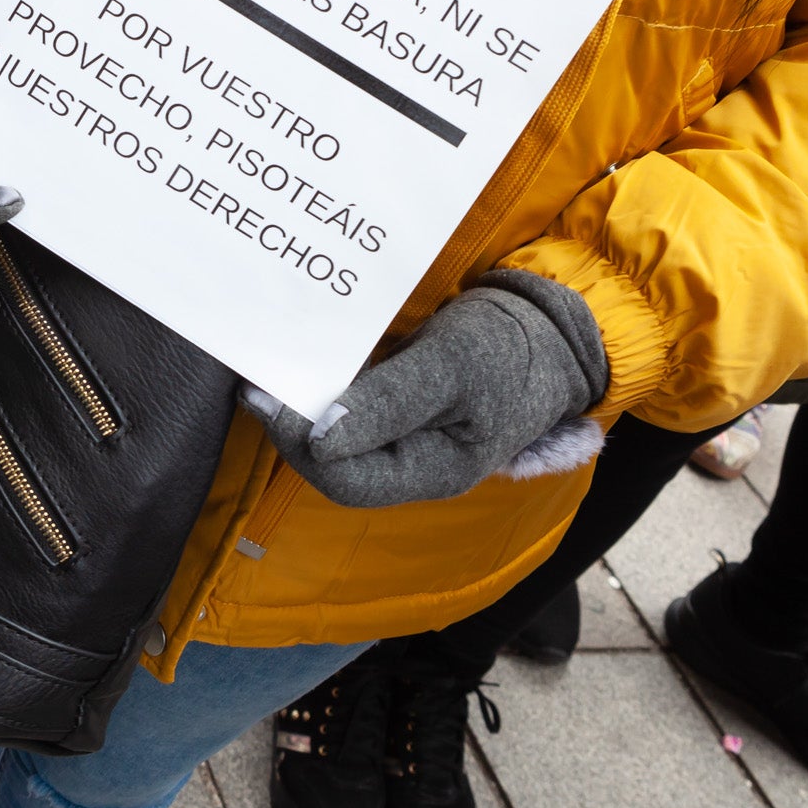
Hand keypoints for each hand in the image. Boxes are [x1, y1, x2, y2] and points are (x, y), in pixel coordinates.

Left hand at [248, 271, 609, 507]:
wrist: (551, 325)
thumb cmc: (511, 348)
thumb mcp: (452, 367)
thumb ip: (389, 403)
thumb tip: (320, 436)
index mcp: (433, 471)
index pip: (347, 481)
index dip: (300, 445)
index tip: (269, 397)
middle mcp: (412, 462)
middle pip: (332, 463)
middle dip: (290, 424)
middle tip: (256, 376)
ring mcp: (403, 434)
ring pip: (334, 435)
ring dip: (300, 404)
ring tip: (267, 365)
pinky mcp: (396, 404)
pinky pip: (347, 406)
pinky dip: (321, 384)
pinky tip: (299, 356)